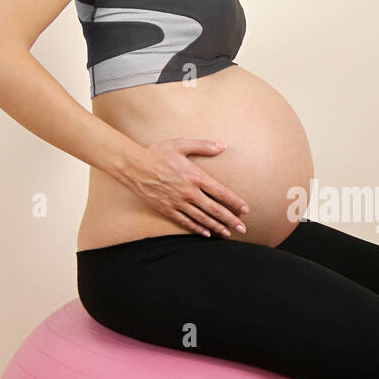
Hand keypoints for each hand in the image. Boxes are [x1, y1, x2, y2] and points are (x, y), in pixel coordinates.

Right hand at [124, 137, 248, 236]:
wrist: (133, 166)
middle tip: (243, 229)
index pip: (221, 192)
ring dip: (217, 227)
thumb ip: (204, 146)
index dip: (235, 202)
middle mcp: (189, 192)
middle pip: (214, 209)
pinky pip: (186, 222)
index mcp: (195, 176)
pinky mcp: (167, 209)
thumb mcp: (180, 144)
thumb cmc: (157, 153)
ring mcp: (178, 202)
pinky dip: (197, 228)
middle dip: (230, 220)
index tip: (245, 210)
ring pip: (202, 218)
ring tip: (228, 233)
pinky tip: (207, 233)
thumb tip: (223, 145)